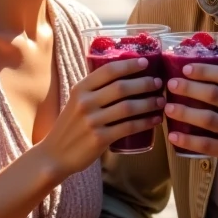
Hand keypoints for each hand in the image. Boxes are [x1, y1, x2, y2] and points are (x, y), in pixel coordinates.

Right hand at [41, 58, 163, 179]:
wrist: (55, 154)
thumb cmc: (71, 125)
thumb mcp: (77, 101)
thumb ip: (95, 90)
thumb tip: (125, 75)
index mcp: (80, 89)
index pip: (108, 70)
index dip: (129, 65)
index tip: (146, 62)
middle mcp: (85, 102)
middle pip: (121, 87)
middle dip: (144, 83)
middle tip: (158, 83)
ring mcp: (92, 121)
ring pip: (128, 107)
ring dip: (149, 103)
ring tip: (161, 101)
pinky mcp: (99, 139)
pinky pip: (128, 127)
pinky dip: (145, 122)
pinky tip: (155, 120)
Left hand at [166, 64, 217, 193]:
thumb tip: (201, 79)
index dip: (203, 70)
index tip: (184, 68)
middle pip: (214, 94)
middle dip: (189, 87)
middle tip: (171, 84)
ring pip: (207, 118)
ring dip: (184, 112)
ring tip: (168, 108)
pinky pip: (206, 144)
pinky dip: (187, 139)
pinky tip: (173, 136)